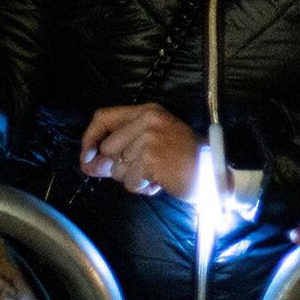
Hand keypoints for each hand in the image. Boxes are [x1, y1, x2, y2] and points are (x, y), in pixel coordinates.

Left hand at [79, 104, 200, 199]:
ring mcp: (149, 139)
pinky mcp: (151, 159)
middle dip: (116, 167)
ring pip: (118, 168)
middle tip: (139, 172)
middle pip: (108, 148)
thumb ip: (122, 148)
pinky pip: (131, 182)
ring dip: (133, 179)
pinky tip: (160, 182)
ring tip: (156, 174)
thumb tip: (89, 165)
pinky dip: (143, 188)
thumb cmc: (184, 158)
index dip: (90, 138)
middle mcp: (147, 120)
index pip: (104, 117)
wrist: (212, 171)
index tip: (87, 157)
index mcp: (147, 111)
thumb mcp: (154, 141)